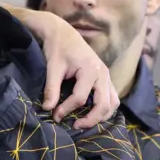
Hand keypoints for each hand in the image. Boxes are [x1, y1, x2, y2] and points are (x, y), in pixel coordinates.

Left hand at [39, 12, 119, 127]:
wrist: (63, 33)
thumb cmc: (57, 49)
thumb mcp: (52, 68)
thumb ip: (51, 89)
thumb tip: (47, 109)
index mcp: (90, 69)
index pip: (80, 97)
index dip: (66, 109)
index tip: (54, 115)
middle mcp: (103, 73)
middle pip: (103, 104)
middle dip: (90, 119)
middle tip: (75, 126)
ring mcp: (107, 75)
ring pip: (112, 103)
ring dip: (101, 116)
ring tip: (85, 123)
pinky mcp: (105, 78)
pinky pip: (112, 97)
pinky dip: (105, 108)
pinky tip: (92, 114)